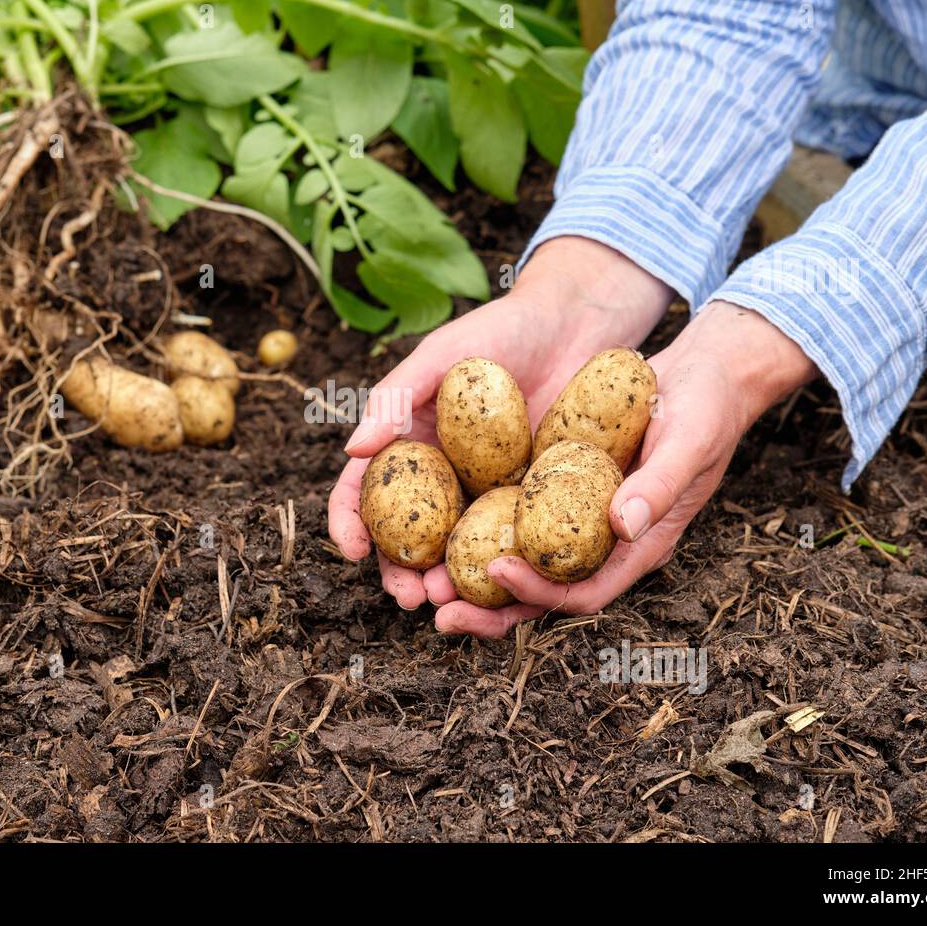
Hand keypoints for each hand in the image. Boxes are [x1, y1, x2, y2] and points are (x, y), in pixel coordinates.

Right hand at [327, 237, 672, 621]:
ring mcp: (485, 492)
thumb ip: (396, 396)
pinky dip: (502, 568)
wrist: (577, 324)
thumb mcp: (442, 355)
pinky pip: (512, 539)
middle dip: (399, 573)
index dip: (349, 523)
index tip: (353, 549)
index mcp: (408, 444)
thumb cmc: (501, 330)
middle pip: (407, 536)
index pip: (362, 491)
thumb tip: (352, 448)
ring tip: (448, 601)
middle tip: (408, 596)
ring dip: (447, 583)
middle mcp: (441, 477)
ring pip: (457, 550)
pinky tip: (503, 586)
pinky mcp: (532, 500)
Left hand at [466, 299, 819, 635]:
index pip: (582, 591)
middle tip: (435, 610)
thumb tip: (620, 527)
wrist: (705, 372)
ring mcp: (580, 517)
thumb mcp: (688, 441)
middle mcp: (604, 541)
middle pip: (542, 593)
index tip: (496, 569)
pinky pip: (517, 516)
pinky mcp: (561, 488)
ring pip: (522, 561)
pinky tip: (441, 520)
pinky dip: (482, 525)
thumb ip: (658, 485)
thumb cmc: (708, 407)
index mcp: (638, 546)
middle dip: (489, 608)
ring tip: (424, 581)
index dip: (538, 593)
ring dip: (474, 577)